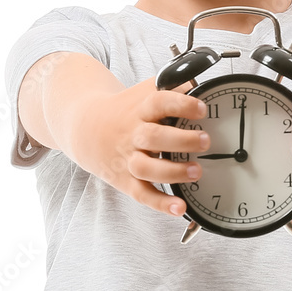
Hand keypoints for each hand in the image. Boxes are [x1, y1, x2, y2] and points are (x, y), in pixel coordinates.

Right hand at [71, 77, 209, 216]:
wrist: (86, 129)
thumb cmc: (126, 110)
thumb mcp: (144, 93)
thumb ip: (172, 87)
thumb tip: (199, 84)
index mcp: (140, 109)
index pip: (159, 102)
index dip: (181, 105)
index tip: (201, 108)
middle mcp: (133, 134)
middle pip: (154, 137)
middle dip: (182, 140)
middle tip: (205, 141)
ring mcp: (128, 159)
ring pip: (147, 168)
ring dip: (173, 172)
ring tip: (196, 171)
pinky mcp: (126, 181)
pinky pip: (142, 194)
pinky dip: (161, 203)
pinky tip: (180, 207)